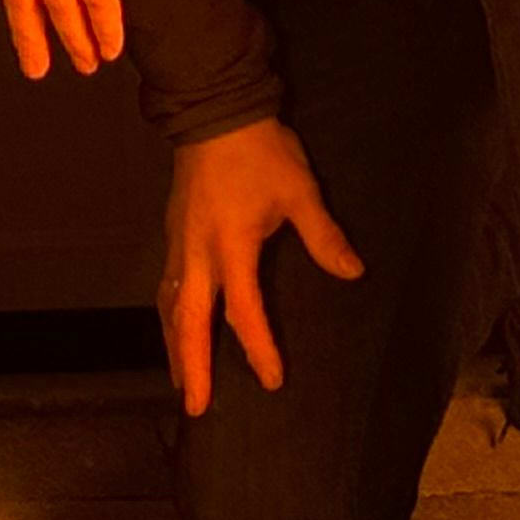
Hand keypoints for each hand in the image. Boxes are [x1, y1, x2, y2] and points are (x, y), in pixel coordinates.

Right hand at [161, 118, 363, 414]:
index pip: (243, 311)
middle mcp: (196, 253)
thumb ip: (323, 237)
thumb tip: (354, 273)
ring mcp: (178, 244)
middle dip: (192, 367)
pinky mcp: (172, 235)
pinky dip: (169, 319)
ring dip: (175, 348)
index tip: (272, 380)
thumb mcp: (300, 191)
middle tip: (195, 408)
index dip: (258, 348)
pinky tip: (174, 331)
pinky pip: (165, 288)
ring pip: (169, 308)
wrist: (215, 112)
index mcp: (230, 246)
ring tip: (181, 383)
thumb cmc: (261, 152)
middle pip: (188, 322)